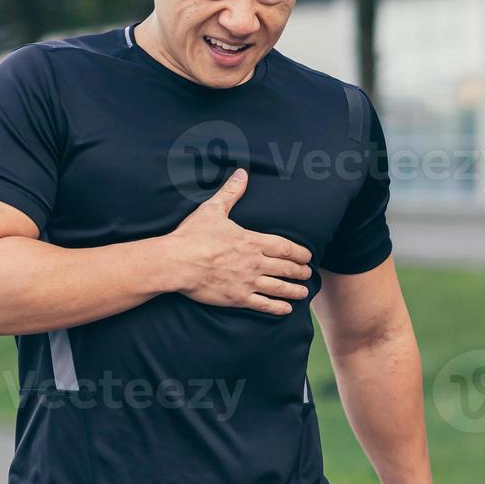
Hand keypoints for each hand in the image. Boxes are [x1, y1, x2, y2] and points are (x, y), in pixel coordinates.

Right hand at [162, 168, 312, 314]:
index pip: (284, 247)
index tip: (307, 256)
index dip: (299, 252)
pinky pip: (263, 305)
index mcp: (251, 241)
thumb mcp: (212, 210)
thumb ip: (230, 192)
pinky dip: (277, 308)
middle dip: (300, 271)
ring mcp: (247, 281)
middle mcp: (254, 262)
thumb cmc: (192, 236)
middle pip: (285, 268)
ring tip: (303, 293)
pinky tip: (286, 309)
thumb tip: (242, 174)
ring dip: (294, 290)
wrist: (177, 262)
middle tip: (308, 274)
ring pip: (279, 287)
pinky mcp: (237, 298)